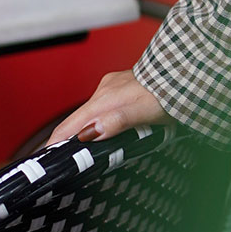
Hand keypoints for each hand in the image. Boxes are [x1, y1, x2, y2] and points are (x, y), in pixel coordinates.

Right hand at [47, 70, 171, 147]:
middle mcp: (105, 91)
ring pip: (91, 112)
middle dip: (67, 138)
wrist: (185, 72)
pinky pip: (104, 106)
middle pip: (78, 119)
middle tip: (60, 158)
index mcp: (105, 100)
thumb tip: (88, 133)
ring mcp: (113, 87)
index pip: (70, 125)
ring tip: (79, 147)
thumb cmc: (169, 94)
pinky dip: (99, 118)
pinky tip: (105, 126)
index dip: (55, 143)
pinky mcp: (122, 86)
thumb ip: (116, 122)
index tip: (45, 157)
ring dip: (85, 128)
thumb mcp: (143, 112)